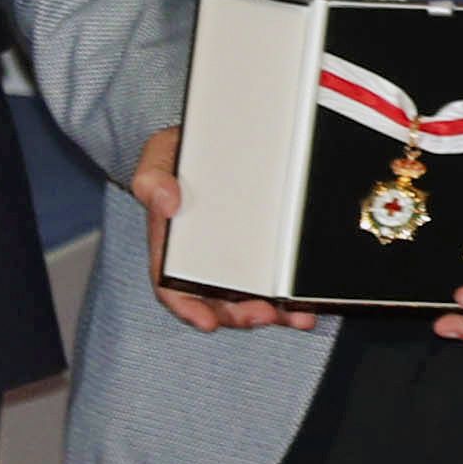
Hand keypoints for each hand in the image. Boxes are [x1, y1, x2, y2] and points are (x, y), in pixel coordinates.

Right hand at [135, 124, 319, 332]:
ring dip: (274, 313)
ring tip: (297, 316)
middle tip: (263, 315)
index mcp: (171, 249)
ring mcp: (234, 260)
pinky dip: (291, 297)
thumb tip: (166, 202)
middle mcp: (204, 261)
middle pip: (218, 302)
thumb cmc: (177, 159)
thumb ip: (152, 181)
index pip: (174, 288)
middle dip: (240, 316)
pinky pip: (276, 281)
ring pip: (251, 298)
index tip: (206, 321)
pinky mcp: (263, 251)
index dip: (189, 308)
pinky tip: (309, 304)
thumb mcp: (157, 162)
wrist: (210, 142)